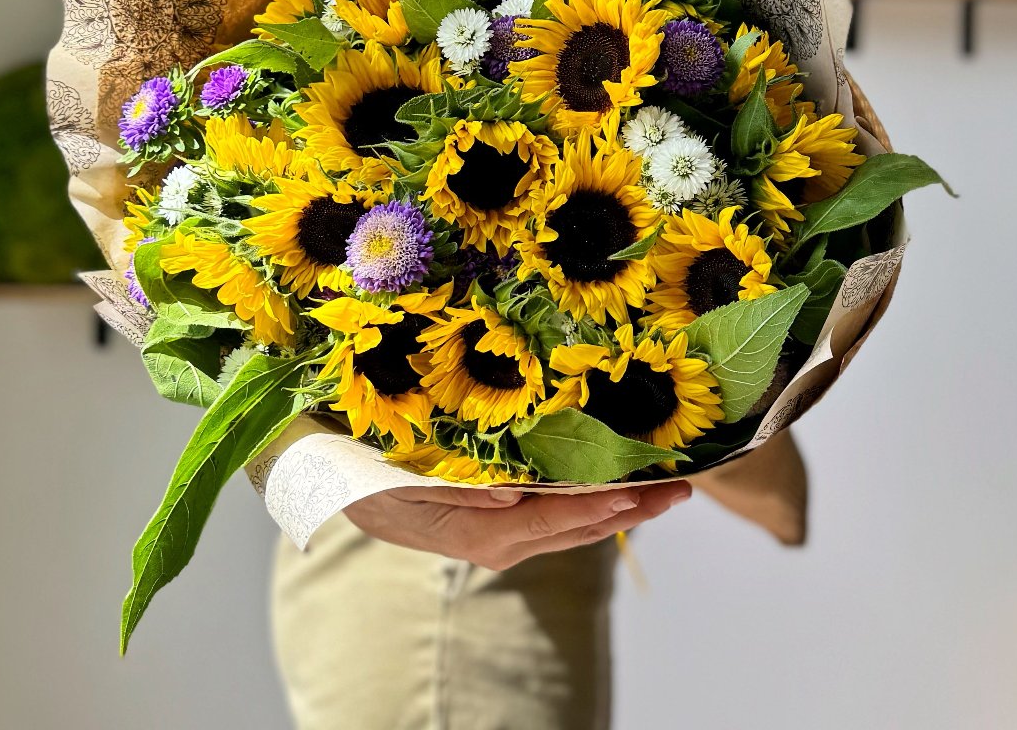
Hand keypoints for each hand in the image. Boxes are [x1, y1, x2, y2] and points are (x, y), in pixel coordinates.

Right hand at [344, 480, 691, 570]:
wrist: (334, 488)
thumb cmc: (365, 477)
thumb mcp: (402, 482)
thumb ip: (456, 488)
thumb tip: (508, 493)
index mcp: (481, 531)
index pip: (557, 517)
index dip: (602, 502)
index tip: (644, 488)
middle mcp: (499, 539)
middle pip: (578, 526)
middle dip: (633, 508)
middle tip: (682, 488)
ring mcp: (499, 534)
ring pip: (572, 525)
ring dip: (619, 506)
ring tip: (662, 489)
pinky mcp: (495, 522)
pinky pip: (554, 518)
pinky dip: (589, 504)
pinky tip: (609, 490)